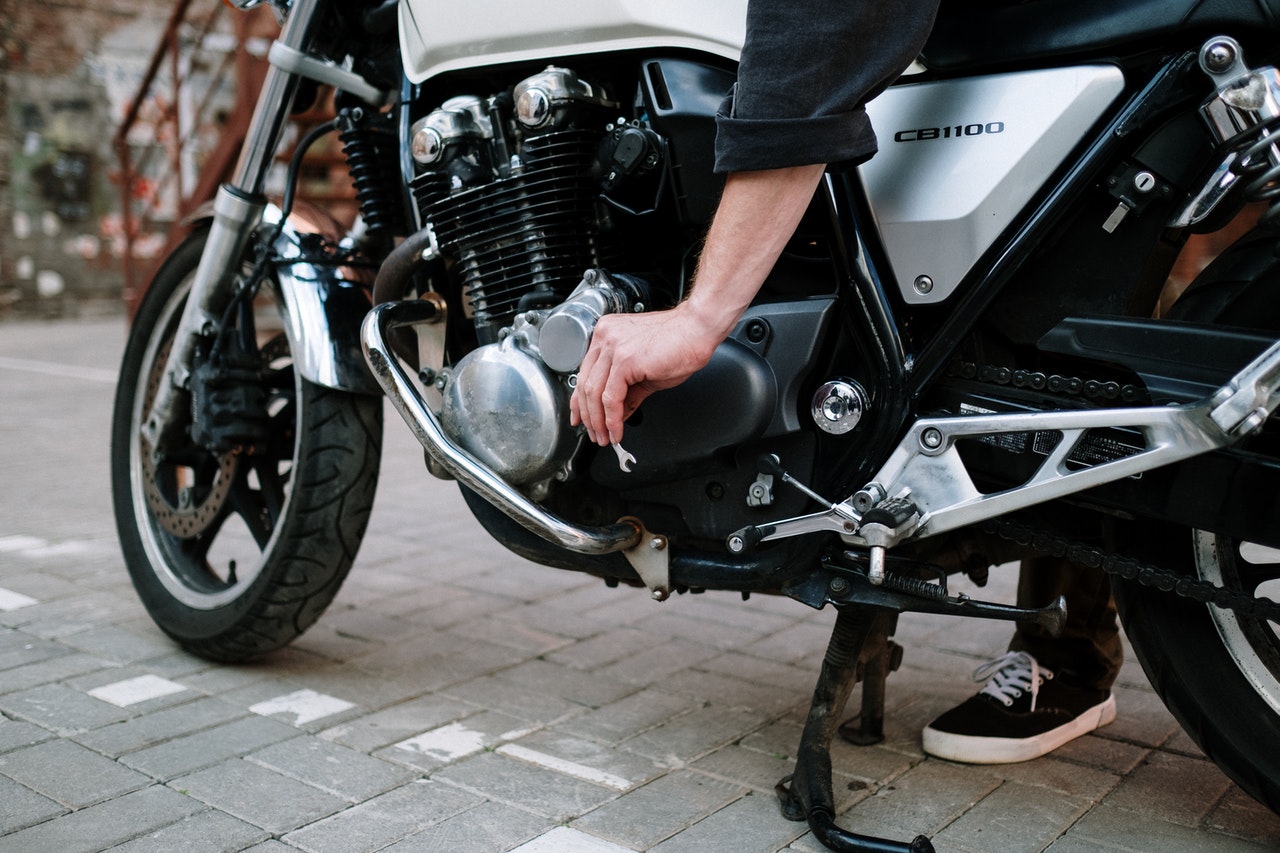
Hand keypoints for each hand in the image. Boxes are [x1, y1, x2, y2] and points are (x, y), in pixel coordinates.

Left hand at [568, 304, 719, 445]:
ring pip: (594, 393)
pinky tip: (616, 430)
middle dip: (588, 416)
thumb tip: (617, 413)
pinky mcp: (625, 360)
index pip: (585, 373)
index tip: (581, 418)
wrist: (698, 330)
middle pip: (585, 384)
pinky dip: (612, 419)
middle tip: (595, 434)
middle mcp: (605, 338)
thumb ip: (627, 393)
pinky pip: (611, 398)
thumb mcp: (645, 372)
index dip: (580, 401)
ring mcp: (613, 347)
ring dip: (598, 422)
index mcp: (606, 335)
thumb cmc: (678, 343)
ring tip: (605, 437)